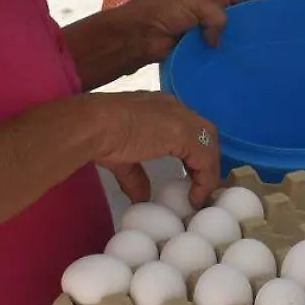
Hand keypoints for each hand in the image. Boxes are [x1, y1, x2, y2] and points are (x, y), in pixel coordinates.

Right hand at [88, 91, 221, 207]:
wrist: (95, 126)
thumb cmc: (101, 136)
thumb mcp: (122, 159)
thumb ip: (135, 177)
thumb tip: (141, 197)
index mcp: (159, 107)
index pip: (187, 128)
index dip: (193, 152)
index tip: (191, 175)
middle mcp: (174, 107)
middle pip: (204, 133)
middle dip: (206, 159)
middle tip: (201, 184)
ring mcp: (181, 118)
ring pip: (209, 143)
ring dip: (208, 169)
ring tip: (201, 193)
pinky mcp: (184, 132)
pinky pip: (205, 158)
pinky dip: (205, 179)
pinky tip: (196, 195)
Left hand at [126, 0, 278, 63]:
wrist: (137, 35)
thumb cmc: (165, 11)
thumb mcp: (197, 3)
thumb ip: (218, 17)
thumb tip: (219, 42)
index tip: (285, 4)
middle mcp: (209, 5)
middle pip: (240, 12)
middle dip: (257, 20)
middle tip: (280, 32)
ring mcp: (203, 26)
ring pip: (230, 32)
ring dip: (242, 40)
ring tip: (266, 50)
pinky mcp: (198, 46)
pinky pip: (219, 48)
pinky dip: (227, 53)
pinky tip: (242, 62)